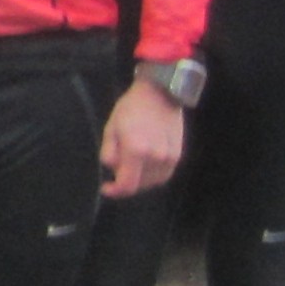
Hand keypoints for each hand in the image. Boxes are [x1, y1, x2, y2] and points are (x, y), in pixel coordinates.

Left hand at [98, 79, 186, 198]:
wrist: (160, 94)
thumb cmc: (130, 108)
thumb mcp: (111, 128)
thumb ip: (109, 153)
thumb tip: (112, 170)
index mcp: (136, 150)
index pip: (127, 185)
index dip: (115, 191)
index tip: (106, 188)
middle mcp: (156, 157)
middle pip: (139, 186)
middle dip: (125, 183)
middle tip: (117, 169)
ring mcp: (170, 157)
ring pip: (153, 182)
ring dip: (139, 181)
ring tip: (130, 166)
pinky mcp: (178, 155)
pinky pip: (164, 175)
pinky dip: (152, 176)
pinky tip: (144, 165)